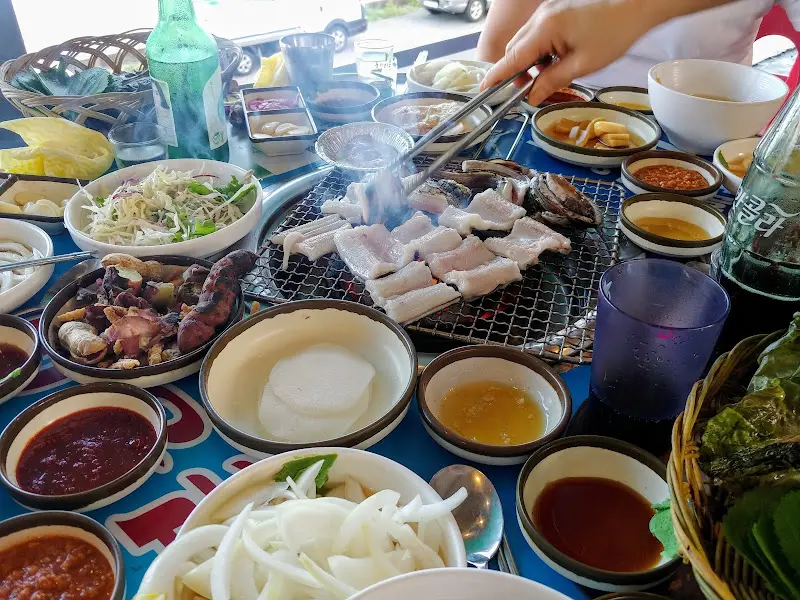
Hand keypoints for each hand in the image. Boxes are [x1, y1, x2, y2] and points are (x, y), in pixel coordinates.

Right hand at [482, 0, 657, 105]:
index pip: (512, 58)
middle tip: (527, 93)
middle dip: (516, 73)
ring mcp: (548, 11)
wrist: (637, 4)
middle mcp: (541, 17)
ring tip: (545, 78)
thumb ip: (552, 81)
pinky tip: (554, 62)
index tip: (484, 91)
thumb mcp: (582, 64)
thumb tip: (532, 97)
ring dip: (528, 63)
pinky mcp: (556, 11)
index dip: (497, 77)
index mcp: (545, 28)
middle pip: (515, 49)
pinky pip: (537, 34)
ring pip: (525, 42)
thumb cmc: (614, 32)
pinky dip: (539, 51)